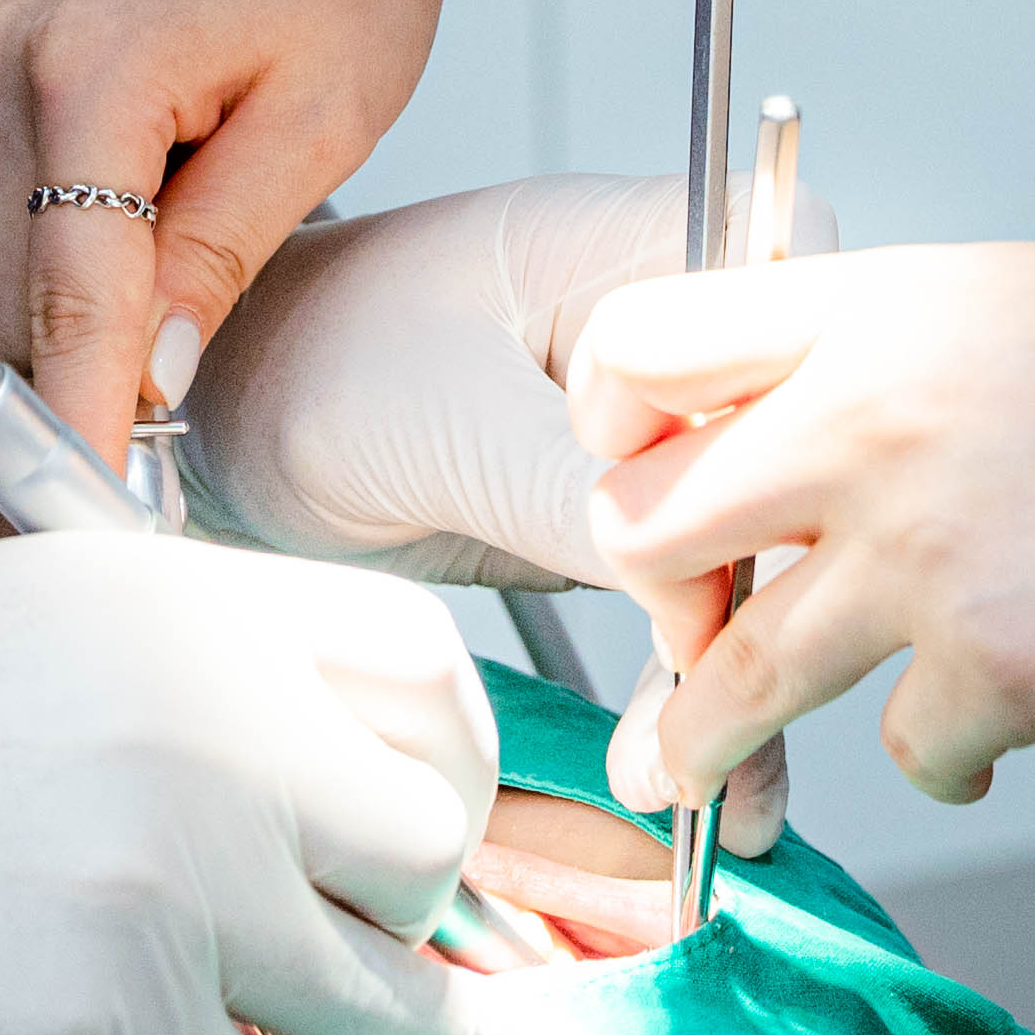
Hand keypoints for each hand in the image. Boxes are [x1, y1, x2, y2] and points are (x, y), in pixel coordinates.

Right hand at [0, 0, 482, 466]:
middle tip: (136, 499)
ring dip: (71, 326)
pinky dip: (72, 257)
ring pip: (8, 247)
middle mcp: (6, 50)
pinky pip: (20, 193)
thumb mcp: (323, 119)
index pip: (68, 296)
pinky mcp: (7, 47)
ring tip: (156, 399)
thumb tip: (143, 376)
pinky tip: (148, 286)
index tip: (102, 524)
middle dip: (70, 391)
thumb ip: (219, 253)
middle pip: (17, 285)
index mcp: (87, 67)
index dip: (85, 423)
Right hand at [0, 537, 569, 1034]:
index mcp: (173, 604)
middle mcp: (206, 728)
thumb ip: (153, 672)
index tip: (456, 806)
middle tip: (453, 948)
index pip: (416, 659)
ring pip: (400, 987)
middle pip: (430, 829)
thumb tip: (271, 759)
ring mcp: (176, 886)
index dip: (458, 746)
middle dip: (449, 898)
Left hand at [184, 172, 825, 855]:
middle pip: (804, 465)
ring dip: (739, 671)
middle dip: (771, 608)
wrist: (230, 416)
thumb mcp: (450, 426)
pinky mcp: (645, 510)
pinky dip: (703, 686)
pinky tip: (716, 784)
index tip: (727, 587)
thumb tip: (705, 610)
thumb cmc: (313, 359)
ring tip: (715, 794)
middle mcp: (698, 331)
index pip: (804, 347)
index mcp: (666, 240)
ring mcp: (678, 428)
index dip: (785, 468)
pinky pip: (704, 597)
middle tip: (719, 735)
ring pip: (760, 551)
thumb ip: (586, 504)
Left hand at [575, 242, 1034, 813]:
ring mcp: (925, 551)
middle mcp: (870, 420)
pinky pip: (910, 749)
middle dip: (644, 604)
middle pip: (643, 527)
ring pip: (733, 677)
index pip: (640, 341)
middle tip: (659, 643)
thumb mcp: (1015, 304)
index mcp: (873, 312)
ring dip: (704, 736)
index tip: (629, 473)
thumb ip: (884, 358)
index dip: (610, 422)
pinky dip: (953, 757)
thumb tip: (789, 437)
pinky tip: (999, 736)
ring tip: (685, 770)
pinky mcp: (995, 666)